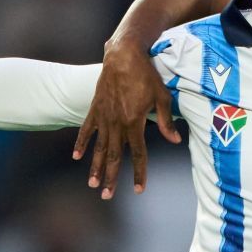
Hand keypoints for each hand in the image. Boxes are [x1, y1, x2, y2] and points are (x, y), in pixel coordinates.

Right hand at [75, 41, 181, 199]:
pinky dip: (81, 143)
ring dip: (95, 167)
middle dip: (111, 178)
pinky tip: (77, 157)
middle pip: (113, 156)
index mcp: (134, 122)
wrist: (123, 55)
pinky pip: (86, 129)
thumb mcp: (162, 97)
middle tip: (107, 196)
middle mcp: (117, 123)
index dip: (138, 173)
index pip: (137, 154)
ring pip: (98, 147)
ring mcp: (104, 116)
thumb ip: (165, 121)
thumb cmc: (146, 74)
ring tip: (92, 184)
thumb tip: (175, 140)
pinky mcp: (95, 108)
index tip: (138, 190)